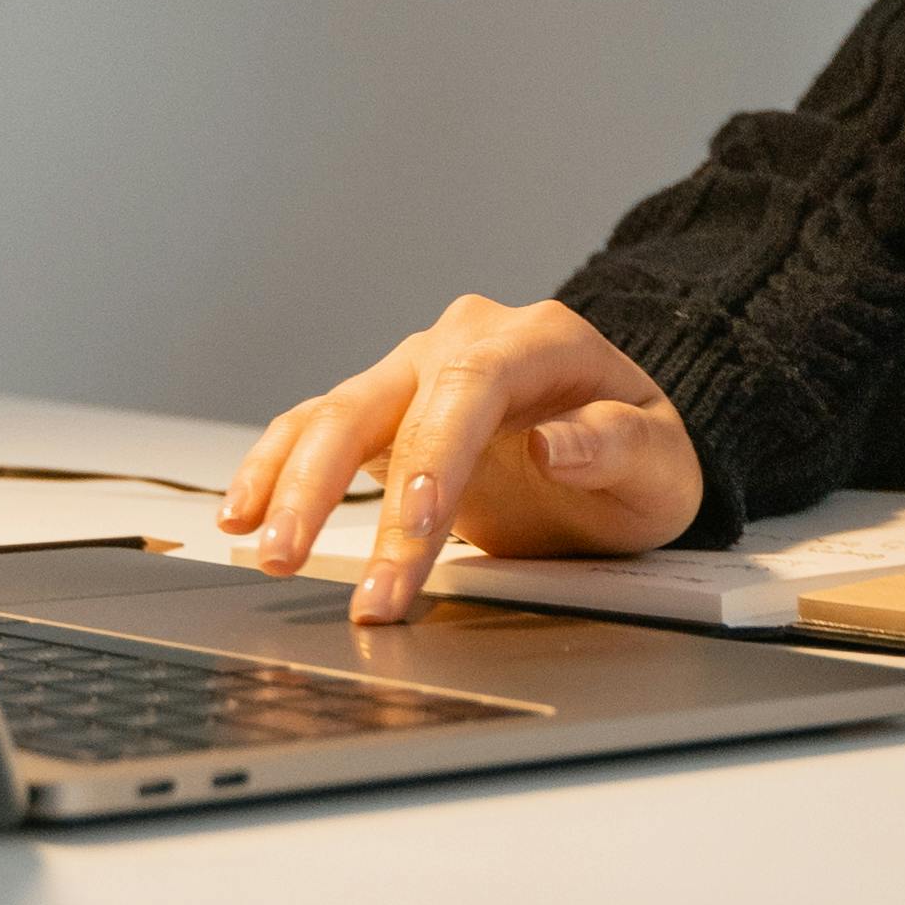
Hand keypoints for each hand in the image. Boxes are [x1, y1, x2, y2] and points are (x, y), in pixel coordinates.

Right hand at [217, 294, 704, 623]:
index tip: (414, 526)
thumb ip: (617, 447)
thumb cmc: (642, 454)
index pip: (470, 389)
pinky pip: (312, 432)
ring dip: (290, 487)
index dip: (433, 457)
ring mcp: (413, 373)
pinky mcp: (382, 412)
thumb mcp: (662, 463)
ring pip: (331, 417)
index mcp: (536, 339)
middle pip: (378, 403)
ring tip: (266, 552)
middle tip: (304, 565)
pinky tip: (243, 515)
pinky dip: (273, 471)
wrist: (623, 446)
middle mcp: (462, 343)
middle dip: (334, 489)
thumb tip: (556, 443)